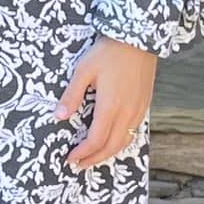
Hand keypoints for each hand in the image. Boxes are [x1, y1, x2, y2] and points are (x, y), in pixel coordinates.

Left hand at [59, 37, 155, 170]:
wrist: (139, 38)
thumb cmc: (109, 52)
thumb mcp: (84, 70)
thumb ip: (71, 95)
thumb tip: (59, 116)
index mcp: (110, 106)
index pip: (95, 140)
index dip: (82, 153)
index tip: (70, 158)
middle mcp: (127, 112)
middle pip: (111, 147)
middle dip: (94, 159)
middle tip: (79, 165)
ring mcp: (138, 110)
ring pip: (124, 142)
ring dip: (108, 153)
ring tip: (93, 158)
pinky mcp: (144, 105)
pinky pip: (133, 132)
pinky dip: (120, 142)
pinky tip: (111, 141)